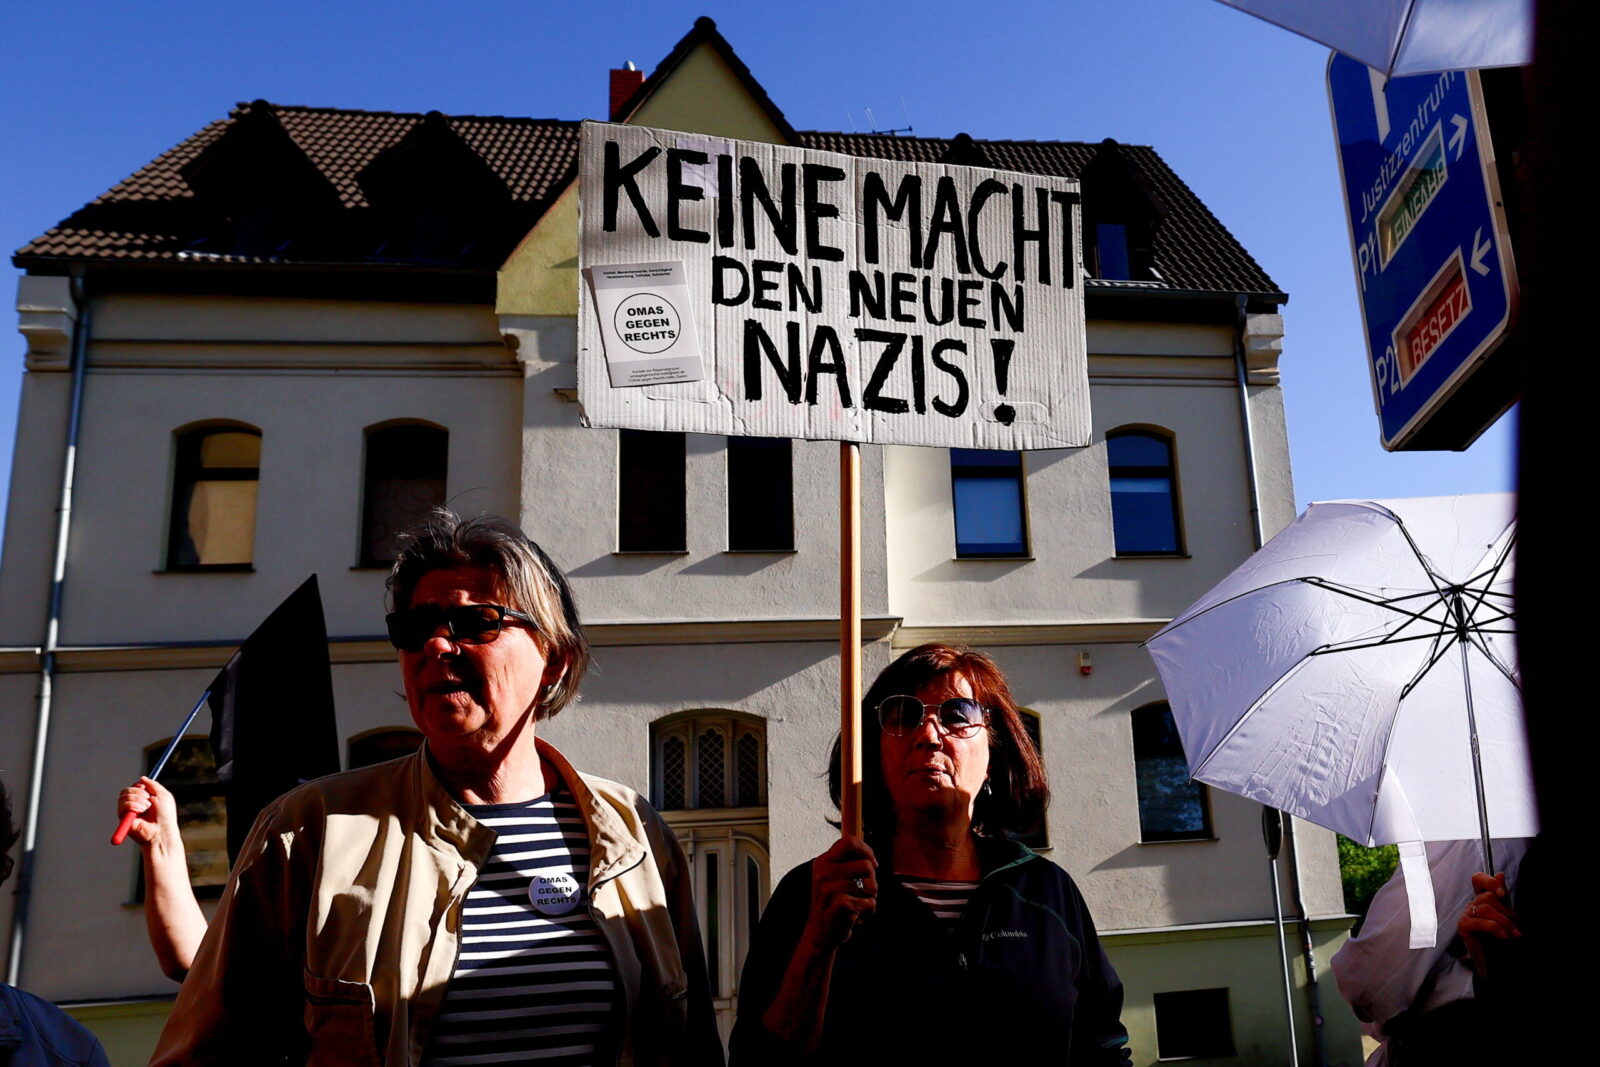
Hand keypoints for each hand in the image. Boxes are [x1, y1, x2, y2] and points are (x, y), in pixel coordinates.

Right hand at [118, 777, 180, 851]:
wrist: (161, 830)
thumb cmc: (165, 815)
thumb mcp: (163, 795)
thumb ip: (153, 785)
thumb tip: (142, 779)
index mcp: (142, 798)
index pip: (133, 787)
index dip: (139, 786)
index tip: (147, 791)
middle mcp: (133, 804)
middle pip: (126, 790)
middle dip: (139, 793)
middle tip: (148, 801)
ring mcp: (127, 811)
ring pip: (124, 796)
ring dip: (138, 800)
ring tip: (146, 808)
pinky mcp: (123, 818)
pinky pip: (123, 806)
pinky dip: (133, 806)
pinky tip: (141, 812)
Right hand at [804, 835, 877, 950]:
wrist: (820, 934)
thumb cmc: (832, 903)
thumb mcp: (831, 878)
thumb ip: (846, 864)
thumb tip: (870, 854)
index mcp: (823, 862)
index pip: (849, 841)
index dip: (866, 850)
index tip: (872, 863)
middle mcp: (824, 873)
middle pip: (867, 865)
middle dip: (871, 880)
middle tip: (861, 892)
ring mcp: (831, 889)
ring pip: (872, 884)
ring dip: (871, 897)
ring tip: (857, 904)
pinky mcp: (842, 905)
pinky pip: (871, 903)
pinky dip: (869, 912)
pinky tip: (856, 917)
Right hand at [1458, 870, 1518, 977]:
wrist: (1497, 966)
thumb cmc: (1502, 940)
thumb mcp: (1506, 916)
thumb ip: (1502, 896)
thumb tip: (1501, 873)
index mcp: (1481, 900)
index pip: (1477, 879)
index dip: (1489, 881)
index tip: (1502, 893)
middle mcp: (1472, 905)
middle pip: (1487, 896)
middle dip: (1506, 912)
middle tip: (1516, 927)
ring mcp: (1466, 915)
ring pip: (1485, 907)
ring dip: (1505, 922)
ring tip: (1514, 935)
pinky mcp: (1464, 927)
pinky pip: (1481, 921)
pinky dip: (1496, 928)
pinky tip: (1504, 937)